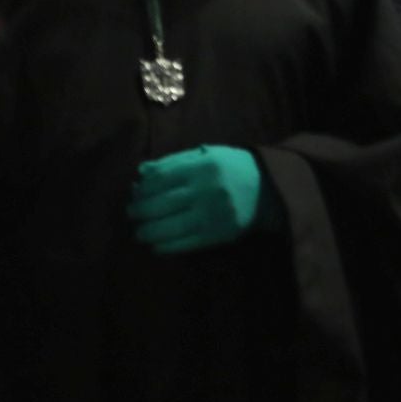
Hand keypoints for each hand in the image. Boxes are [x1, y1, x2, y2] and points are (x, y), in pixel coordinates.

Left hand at [128, 145, 263, 254]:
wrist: (269, 189)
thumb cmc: (230, 168)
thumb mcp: (206, 155)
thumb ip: (173, 162)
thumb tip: (141, 172)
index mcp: (201, 167)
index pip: (160, 179)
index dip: (143, 189)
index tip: (134, 194)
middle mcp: (206, 190)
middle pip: (161, 204)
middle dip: (140, 211)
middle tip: (130, 214)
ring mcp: (212, 215)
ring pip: (170, 227)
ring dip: (148, 232)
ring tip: (139, 233)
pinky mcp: (218, 234)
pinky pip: (186, 243)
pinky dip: (166, 247)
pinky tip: (155, 246)